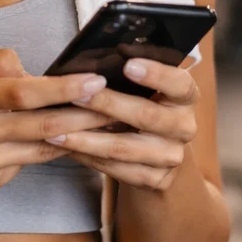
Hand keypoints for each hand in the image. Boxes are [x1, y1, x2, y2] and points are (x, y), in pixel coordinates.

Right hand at [0, 48, 116, 201]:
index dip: (62, 90)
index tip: (93, 82)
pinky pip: (22, 165)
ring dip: (74, 137)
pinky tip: (62, 142)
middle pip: (40, 125)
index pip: (24, 93)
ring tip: (105, 125)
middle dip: (84, 116)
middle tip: (117, 106)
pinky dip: (43, 152)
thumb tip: (32, 72)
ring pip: (39, 150)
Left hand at [44, 56, 198, 192]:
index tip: (128, 65)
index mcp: (185, 97)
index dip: (156, 74)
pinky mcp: (156, 180)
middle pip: (146, 115)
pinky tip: (66, 148)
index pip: (179, 83)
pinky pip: (115, 169)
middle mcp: (185, 127)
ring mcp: (172, 156)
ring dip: (86, 138)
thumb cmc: (144, 108)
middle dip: (107, 103)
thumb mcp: (147, 90)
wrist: (159, 156)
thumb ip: (130, 77)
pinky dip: (87, 157)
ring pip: (124, 147)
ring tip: (55, 130)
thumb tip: (90, 62)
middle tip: (76, 94)